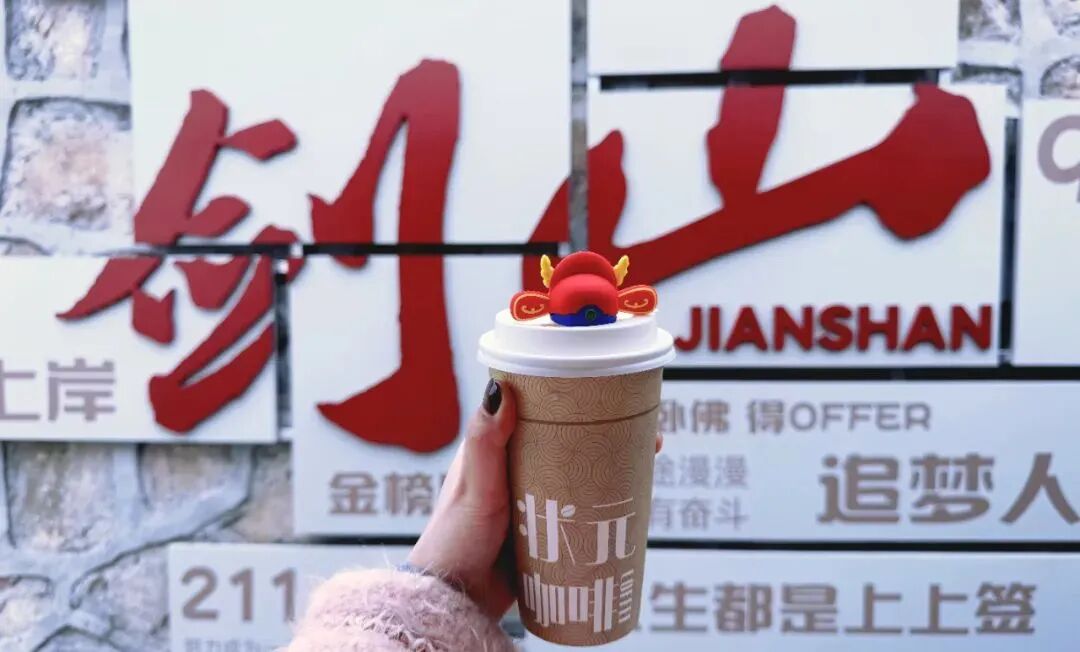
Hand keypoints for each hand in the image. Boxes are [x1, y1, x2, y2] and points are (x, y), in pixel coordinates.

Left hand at [407, 379, 663, 619]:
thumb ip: (485, 441)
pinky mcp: (546, 535)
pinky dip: (603, 508)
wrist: (456, 601)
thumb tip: (502, 388)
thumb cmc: (455, 539)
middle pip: (569, 446)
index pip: (541, 415)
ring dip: (610, 472)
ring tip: (647, 467)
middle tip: (647, 437)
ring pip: (579, 480)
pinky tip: (628, 508)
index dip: (576, 403)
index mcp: (496, 451)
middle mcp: (516, 473)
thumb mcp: (477, 485)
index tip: (612, 395)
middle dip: (607, 439)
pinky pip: (581, 515)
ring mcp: (533, 504)